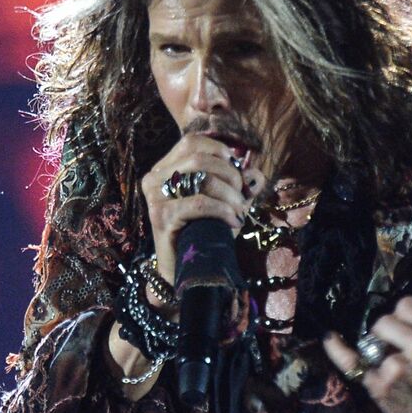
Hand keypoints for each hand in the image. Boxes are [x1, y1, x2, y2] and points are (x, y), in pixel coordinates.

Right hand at [141, 133, 265, 286]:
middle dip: (230, 176)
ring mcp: (155, 196)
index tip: (239, 174)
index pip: (193, 142)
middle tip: (242, 198)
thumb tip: (256, 173)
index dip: (220, 152)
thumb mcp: (223, 203)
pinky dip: (223, 210)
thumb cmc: (202, 232)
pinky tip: (234, 222)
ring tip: (240, 211)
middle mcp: (155, 177)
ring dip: (230, 195)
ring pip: (201, 179)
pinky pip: (199, 203)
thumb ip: (238, 185)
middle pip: (199, 158)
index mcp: (165, 167)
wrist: (183, 270)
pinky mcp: (161, 216)